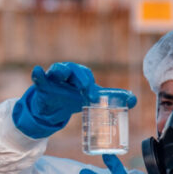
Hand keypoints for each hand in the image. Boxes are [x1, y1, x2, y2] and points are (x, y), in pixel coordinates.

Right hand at [12, 63, 136, 138]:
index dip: (89, 83)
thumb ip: (111, 96)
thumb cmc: (75, 95)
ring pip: (57, 70)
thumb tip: (135, 100)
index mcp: (81, 74)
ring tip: (58, 73)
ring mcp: (54, 77)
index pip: (85, 75)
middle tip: (83, 89)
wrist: (55, 103)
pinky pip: (39, 77)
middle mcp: (68, 72)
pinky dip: (38, 74)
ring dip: (59, 71)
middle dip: (78, 79)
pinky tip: (37, 71)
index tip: (92, 95)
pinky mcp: (42, 84)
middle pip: (73, 71)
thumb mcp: (93, 96)